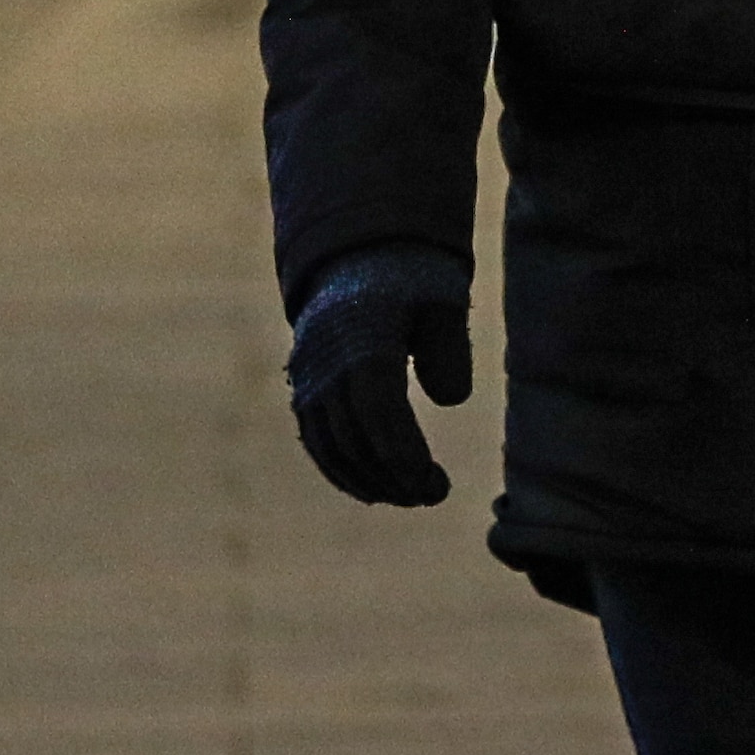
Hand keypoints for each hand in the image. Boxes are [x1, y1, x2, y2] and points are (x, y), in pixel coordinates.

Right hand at [287, 245, 474, 508]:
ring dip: (369, 482)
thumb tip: (452, 400)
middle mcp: (327, 367)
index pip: (380, 413)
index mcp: (363, 343)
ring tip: (410, 496)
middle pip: (355, 439)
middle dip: (393, 477)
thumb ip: (449, 349)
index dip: (405, 455)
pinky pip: (316, 441)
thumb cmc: (413, 282)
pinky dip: (342, 471)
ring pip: (331, 447)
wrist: (360, 258)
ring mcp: (309, 380)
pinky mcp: (303, 389)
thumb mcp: (442, 303)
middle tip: (433, 495)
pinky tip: (375, 489)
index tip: (436, 484)